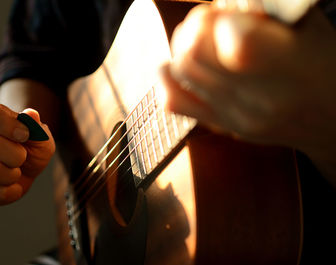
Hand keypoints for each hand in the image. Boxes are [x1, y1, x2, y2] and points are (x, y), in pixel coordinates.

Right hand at [0, 97, 54, 205]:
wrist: (28, 170)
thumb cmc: (32, 147)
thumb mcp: (40, 136)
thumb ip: (36, 126)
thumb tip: (31, 114)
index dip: (7, 123)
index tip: (24, 134)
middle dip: (17, 154)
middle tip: (23, 157)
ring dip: (14, 174)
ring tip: (16, 171)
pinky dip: (12, 191)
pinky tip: (12, 185)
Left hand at [160, 5, 335, 158]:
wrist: (332, 120)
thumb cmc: (323, 66)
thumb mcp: (307, 27)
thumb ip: (262, 9)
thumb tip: (220, 7)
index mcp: (290, 69)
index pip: (235, 42)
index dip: (224, 19)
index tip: (233, 17)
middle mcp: (257, 100)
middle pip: (193, 52)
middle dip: (197, 26)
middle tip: (215, 23)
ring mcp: (235, 117)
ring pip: (180, 71)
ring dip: (184, 46)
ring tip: (207, 42)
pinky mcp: (221, 125)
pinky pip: (173, 102)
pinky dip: (170, 76)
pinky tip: (185, 66)